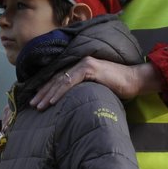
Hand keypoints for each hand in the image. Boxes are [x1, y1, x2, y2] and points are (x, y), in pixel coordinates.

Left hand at [30, 58, 159, 108]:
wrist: (134, 80)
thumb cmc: (118, 86)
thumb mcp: (97, 87)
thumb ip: (84, 89)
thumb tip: (71, 103)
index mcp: (80, 66)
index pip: (59, 78)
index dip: (46, 89)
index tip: (37, 100)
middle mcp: (80, 62)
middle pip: (56, 78)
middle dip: (43, 92)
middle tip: (32, 104)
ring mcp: (85, 64)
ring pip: (60, 80)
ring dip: (48, 94)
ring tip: (39, 106)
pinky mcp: (90, 69)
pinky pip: (70, 81)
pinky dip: (60, 92)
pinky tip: (52, 101)